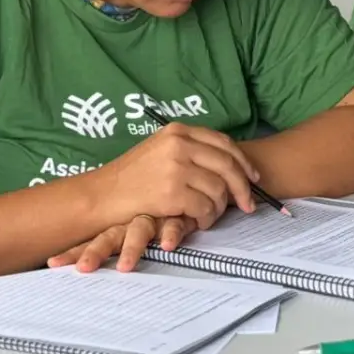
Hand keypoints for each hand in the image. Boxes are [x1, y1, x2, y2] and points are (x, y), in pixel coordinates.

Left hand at [47, 215, 195, 272]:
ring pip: (139, 231)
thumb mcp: (134, 228)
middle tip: (83, 268)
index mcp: (116, 227)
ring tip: (125, 267)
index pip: (92, 240)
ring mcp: (153, 218)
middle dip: (95, 253)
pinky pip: (174, 225)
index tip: (52, 263)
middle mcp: (130, 223)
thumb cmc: (156, 214)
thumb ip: (117, 242)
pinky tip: (168, 245)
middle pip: (109, 238)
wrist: (183, 187)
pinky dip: (171, 234)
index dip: (73, 252)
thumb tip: (79, 265)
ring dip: (132, 249)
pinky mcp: (176, 217)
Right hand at [92, 122, 258, 230]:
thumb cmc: (130, 177)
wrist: (100, 195)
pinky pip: (205, 207)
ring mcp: (176, 168)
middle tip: (249, 204)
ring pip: (219, 189)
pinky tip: (199, 222)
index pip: (224, 143)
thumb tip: (227, 161)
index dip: (242, 162)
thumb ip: (188, 149)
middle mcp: (179, 145)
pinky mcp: (172, 193)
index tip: (252, 177)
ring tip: (211, 215)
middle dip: (243, 187)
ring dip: (220, 207)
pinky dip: (206, 218)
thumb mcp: (159, 150)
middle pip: (228, 165)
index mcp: (178, 131)